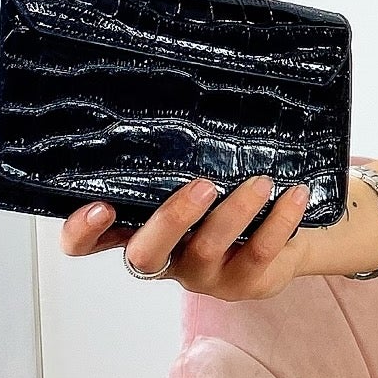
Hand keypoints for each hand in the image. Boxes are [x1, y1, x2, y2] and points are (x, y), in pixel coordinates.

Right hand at [60, 173, 313, 299]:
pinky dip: (280, 221)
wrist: (285, 236)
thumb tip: (176, 94)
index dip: (83, 233)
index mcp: (138, 232)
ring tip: (261, 181)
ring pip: (207, 249)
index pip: (87, 245)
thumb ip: (175, 162)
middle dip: (171, 220)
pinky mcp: (244, 283)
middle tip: (201, 186)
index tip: (99, 206)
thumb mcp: (194, 180)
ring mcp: (203, 276)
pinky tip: (295, 194)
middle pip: (145, 255)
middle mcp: (165, 259)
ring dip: (235, 211)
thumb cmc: (226, 198)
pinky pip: (259, 253)